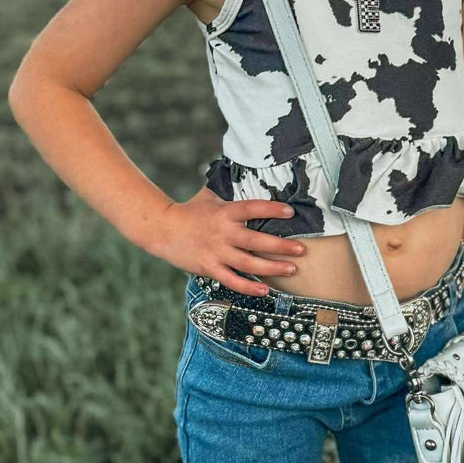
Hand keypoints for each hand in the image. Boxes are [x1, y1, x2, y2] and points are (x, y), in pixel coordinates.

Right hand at [152, 188, 306, 295]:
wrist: (162, 229)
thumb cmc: (189, 211)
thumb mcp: (210, 196)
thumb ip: (229, 191)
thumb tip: (243, 172)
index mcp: (224, 212)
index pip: (252, 208)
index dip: (271, 210)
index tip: (290, 212)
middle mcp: (223, 233)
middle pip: (256, 241)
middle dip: (281, 246)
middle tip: (301, 249)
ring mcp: (216, 252)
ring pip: (249, 263)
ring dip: (272, 267)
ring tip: (292, 268)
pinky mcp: (210, 268)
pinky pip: (232, 281)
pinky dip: (249, 287)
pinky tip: (265, 290)